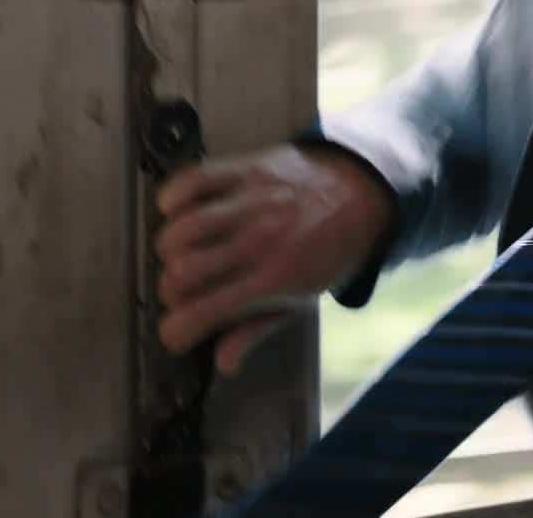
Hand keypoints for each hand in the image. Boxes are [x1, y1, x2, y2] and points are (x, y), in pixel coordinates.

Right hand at [154, 144, 393, 374]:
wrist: (361, 192)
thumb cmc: (332, 248)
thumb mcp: (303, 298)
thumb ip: (258, 329)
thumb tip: (224, 363)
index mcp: (273, 279)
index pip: (202, 313)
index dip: (176, 332)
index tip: (176, 333)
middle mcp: (258, 242)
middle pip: (181, 274)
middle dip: (172, 291)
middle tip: (185, 291)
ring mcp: (250, 203)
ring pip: (180, 231)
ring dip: (170, 249)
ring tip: (184, 253)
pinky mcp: (245, 170)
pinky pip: (192, 181)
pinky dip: (173, 198)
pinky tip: (180, 212)